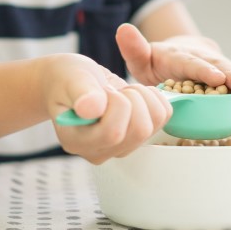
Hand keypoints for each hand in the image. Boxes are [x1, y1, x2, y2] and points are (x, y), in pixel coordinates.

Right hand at [39, 53, 171, 163]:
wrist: (72, 81)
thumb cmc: (67, 79)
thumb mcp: (71, 78)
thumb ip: (81, 92)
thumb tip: (91, 109)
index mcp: (77, 142)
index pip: (113, 133)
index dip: (118, 104)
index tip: (104, 90)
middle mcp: (99, 151)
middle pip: (139, 130)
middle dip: (133, 99)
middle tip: (115, 89)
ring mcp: (120, 147)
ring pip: (153, 124)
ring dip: (144, 98)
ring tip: (123, 91)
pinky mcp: (137, 137)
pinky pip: (163, 118)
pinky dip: (155, 98)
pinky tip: (135, 94)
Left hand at [115, 23, 230, 92]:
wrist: (176, 54)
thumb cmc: (156, 62)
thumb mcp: (140, 58)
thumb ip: (134, 49)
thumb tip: (123, 29)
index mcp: (178, 57)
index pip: (190, 65)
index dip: (203, 72)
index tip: (216, 78)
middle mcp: (200, 58)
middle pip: (215, 66)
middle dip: (230, 74)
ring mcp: (214, 64)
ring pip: (230, 69)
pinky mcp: (224, 72)